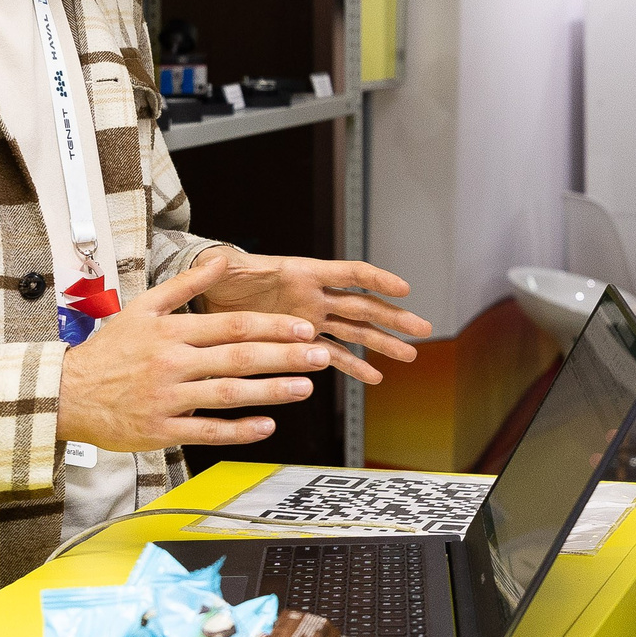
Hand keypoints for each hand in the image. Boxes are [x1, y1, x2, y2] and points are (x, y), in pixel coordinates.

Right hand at [59, 253, 331, 450]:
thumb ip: (186, 285)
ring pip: (228, 393)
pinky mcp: (161, 430)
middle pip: (238, 358)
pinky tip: (267, 425)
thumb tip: (221, 259)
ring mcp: (167, 398)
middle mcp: (172, 363)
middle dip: (284, 356)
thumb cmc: (108, 351)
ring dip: (271, 391)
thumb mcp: (142, 307)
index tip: (303, 328)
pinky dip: (239, 430)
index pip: (231, 326)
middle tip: (319, 355)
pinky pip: (207, 430)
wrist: (66, 393)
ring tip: (305, 387)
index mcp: (171, 332)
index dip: (271, 327)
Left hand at [195, 250, 432, 385]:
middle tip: (423, 329)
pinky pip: (332, 355)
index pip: (347, 274)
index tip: (404, 289)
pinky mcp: (300, 342)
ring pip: (355, 332)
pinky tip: (373, 378)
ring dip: (382, 343)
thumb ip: (222, 264)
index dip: (376, 279)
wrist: (212, 300)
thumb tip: (217, 258)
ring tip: (409, 355)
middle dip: (393, 318)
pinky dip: (352, 366)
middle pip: (362, 306)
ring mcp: (310, 320)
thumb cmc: (220, 277)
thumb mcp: (220, 267)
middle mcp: (313, 297)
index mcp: (301, 274)